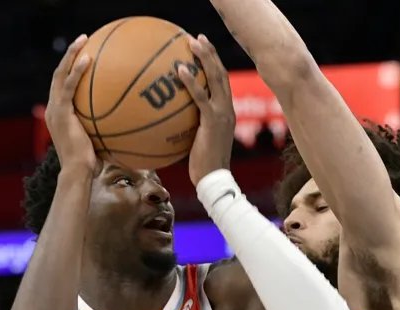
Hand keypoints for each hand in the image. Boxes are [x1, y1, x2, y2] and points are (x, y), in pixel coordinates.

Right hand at [45, 34, 97, 172]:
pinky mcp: (60, 112)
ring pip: (60, 74)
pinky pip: (69, 86)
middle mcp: (53, 108)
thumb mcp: (98, 143)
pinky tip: (89, 60)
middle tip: (83, 40)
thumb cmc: (91, 165)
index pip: (63, 86)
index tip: (85, 57)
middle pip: (58, 74)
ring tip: (83, 40)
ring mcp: (55, 109)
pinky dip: (77, 71)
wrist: (78, 173)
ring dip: (71, 54)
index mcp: (59, 114)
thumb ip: (106, 130)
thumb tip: (128, 126)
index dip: (71, 69)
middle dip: (69, 55)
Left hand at [177, 35, 235, 185]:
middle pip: (221, 74)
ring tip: (191, 43)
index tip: (203, 50)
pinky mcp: (213, 121)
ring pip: (215, 79)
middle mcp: (228, 109)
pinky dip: (191, 81)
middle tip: (197, 38)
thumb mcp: (198, 142)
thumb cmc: (203, 166)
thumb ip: (192, 127)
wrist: (214, 181)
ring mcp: (222, 114)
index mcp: (226, 112)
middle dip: (210, 54)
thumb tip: (171, 120)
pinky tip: (180, 70)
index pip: (222, 83)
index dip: (214, 64)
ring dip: (204, 58)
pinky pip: (200, 97)